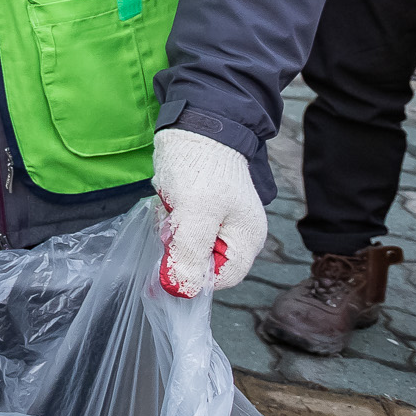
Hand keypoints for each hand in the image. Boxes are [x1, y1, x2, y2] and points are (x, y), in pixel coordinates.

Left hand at [152, 127, 265, 295]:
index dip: (193, 275)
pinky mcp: (201, 208)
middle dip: (180, 245)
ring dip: (172, 227)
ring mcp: (218, 220)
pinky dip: (170, 214)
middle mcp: (236, 233)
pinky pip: (181, 225)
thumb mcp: (194, 214)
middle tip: (172, 220)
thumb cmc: (200, 166)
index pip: (221, 279)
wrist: (195, 124)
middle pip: (201, 261)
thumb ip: (190, 254)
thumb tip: (183, 291)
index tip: (169, 258)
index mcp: (246, 239)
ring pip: (187, 243)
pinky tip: (168, 197)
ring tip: (172, 203)